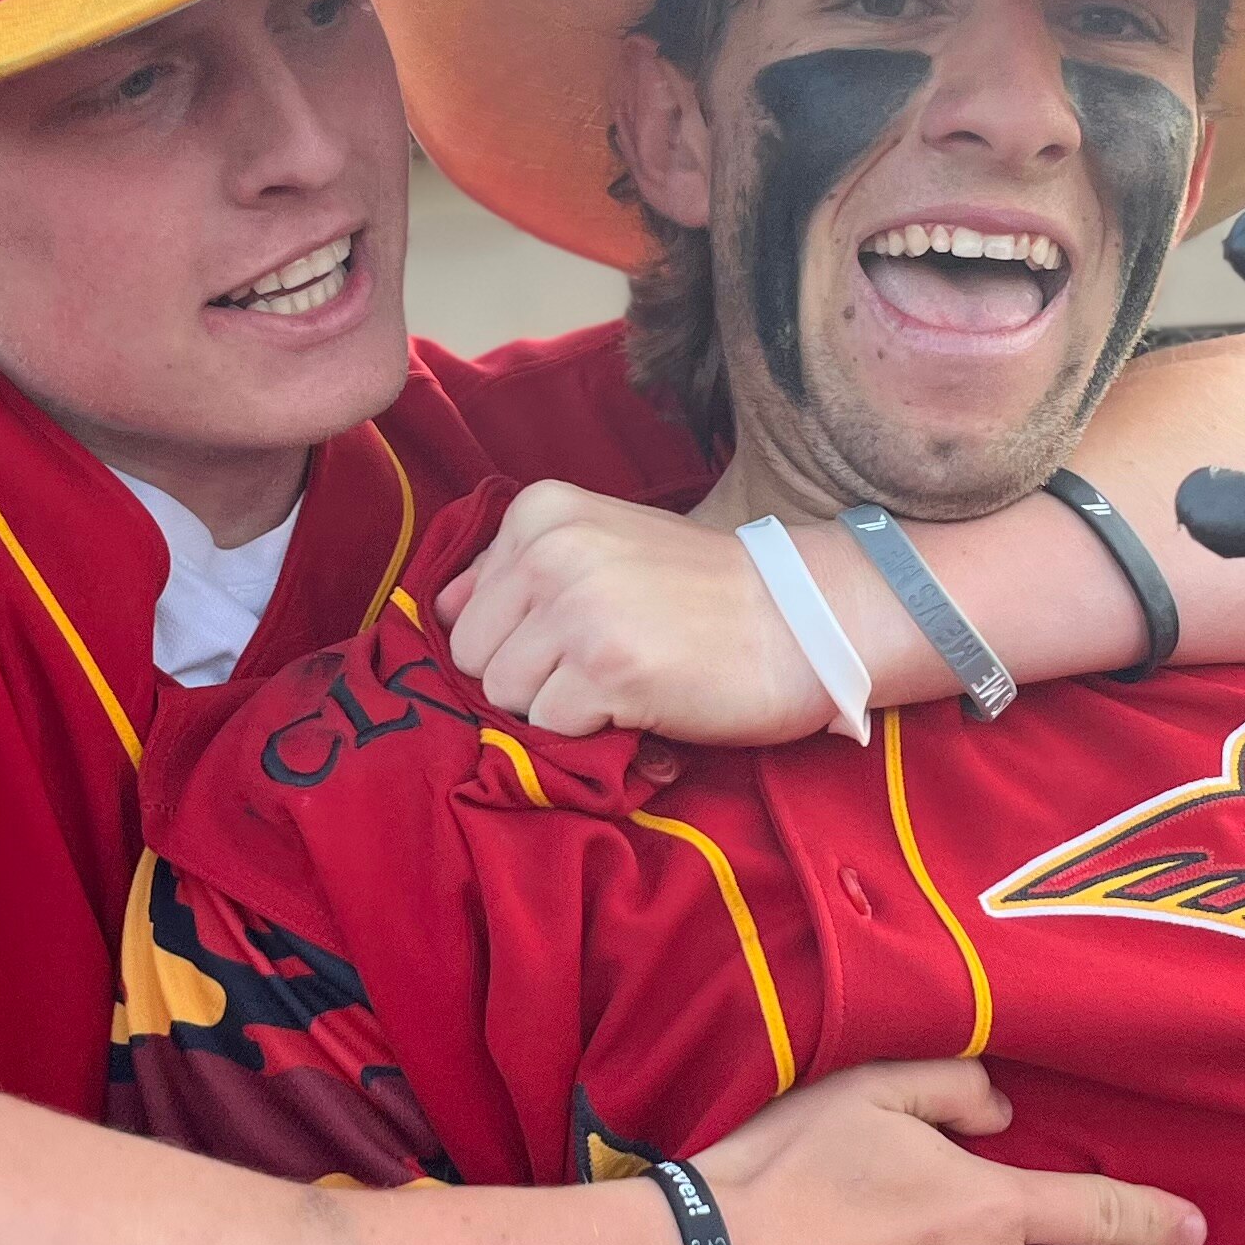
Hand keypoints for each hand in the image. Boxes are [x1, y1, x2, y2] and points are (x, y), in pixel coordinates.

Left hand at [436, 482, 833, 743]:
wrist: (803, 620)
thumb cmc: (704, 594)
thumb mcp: (602, 546)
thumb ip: (520, 570)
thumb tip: (441, 611)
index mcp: (541, 512)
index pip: (461, 610)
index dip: (516, 641)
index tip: (581, 633)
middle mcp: (550, 549)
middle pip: (474, 658)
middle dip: (528, 679)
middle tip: (605, 664)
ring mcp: (576, 608)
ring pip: (505, 698)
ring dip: (559, 708)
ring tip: (625, 682)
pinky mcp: (604, 669)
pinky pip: (548, 728)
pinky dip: (591, 732)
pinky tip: (643, 702)